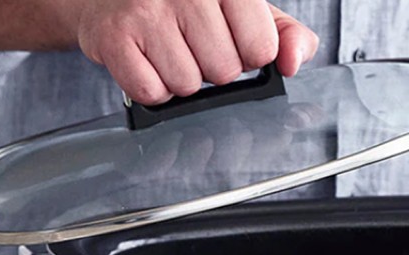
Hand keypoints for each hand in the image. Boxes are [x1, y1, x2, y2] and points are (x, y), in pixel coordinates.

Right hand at [74, 0, 318, 104]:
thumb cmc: (184, 5)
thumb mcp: (244, 10)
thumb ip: (284, 35)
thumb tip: (292, 62)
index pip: (261, 48)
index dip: (248, 55)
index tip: (230, 39)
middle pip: (225, 71)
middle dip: (212, 68)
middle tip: (191, 44)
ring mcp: (148, 10)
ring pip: (188, 85)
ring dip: (179, 79)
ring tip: (167, 50)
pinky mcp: (115, 36)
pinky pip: (152, 91)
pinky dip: (151, 86)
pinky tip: (146, 60)